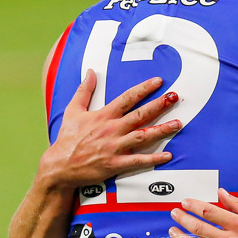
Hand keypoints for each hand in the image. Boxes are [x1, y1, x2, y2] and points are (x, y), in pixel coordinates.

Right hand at [40, 71, 181, 188]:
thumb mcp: (72, 111)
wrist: (60, 166)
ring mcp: (115, 147)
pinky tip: (168, 155)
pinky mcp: (116, 164)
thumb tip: (90, 72)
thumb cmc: (67, 139)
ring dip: (162, 130)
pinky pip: (138, 161)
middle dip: (158, 105)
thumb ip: (84, 91)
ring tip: (178, 123)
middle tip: (174, 97)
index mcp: (103, 116)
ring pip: (143, 136)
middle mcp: (111, 130)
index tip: (158, 81)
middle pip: (140, 114)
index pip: (127, 98)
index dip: (144, 88)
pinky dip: (154, 159)